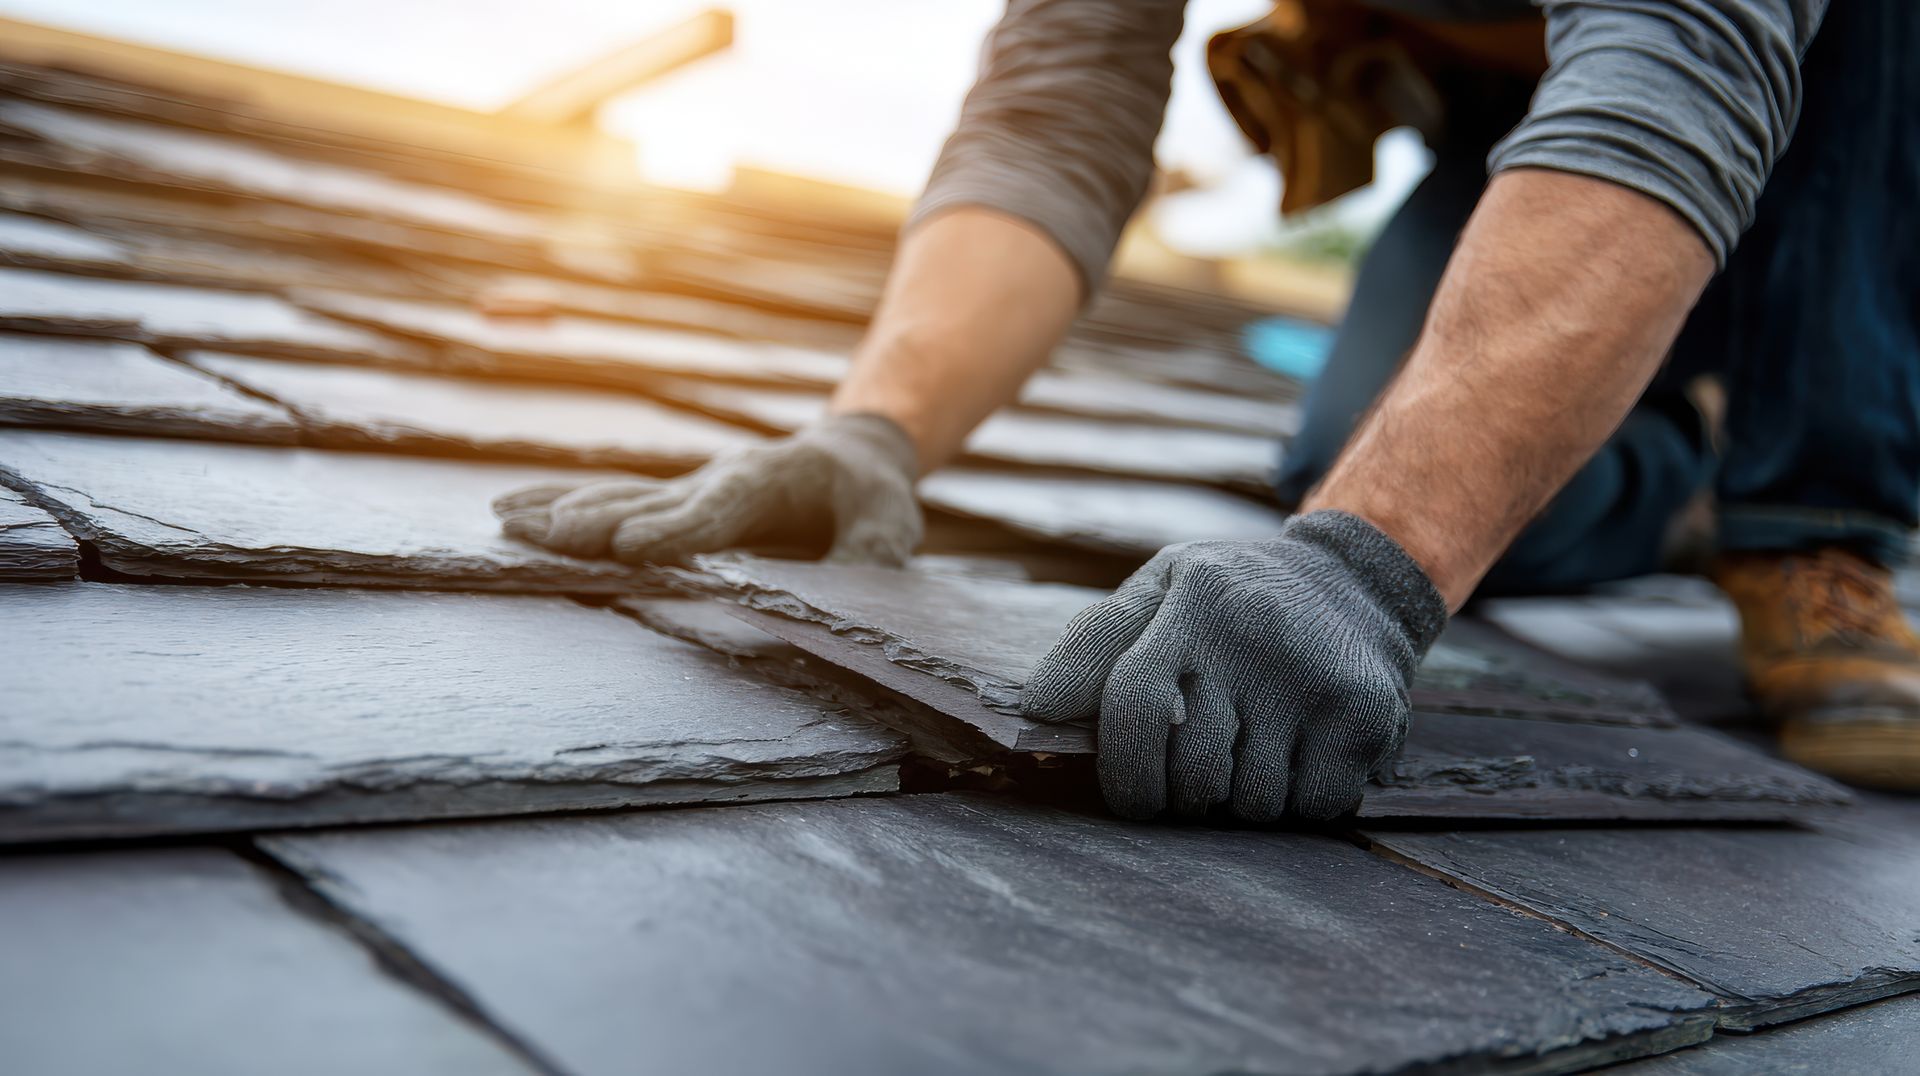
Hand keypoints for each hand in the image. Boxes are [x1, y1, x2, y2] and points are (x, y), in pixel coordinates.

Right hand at [492, 413, 922, 564]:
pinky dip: (557, 502)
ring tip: (505, 519)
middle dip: (598, 518)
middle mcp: (713, 480)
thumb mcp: (890, 522)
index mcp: (765, 481)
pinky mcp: (670, 501)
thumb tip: (851, 590)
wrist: (850, 452)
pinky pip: (609, 499)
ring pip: (616, 495)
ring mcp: (686, 488)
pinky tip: (508, 511)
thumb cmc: (870, 493)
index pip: (714, 510)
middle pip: (647, 499)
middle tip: (550, 537)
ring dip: (561, 509)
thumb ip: (871, 556)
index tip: (630, 545)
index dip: (674, 530)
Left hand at [1022, 511, 1446, 821]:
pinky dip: (1299, 803)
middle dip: (1183, 795)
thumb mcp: (1163, 587)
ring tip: (1251, 753)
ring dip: (1242, 800)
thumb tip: (1040, 708)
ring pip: (1251, 801)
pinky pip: (1312, 806)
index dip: (1122, 770)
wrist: (1356, 579)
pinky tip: (1298, 758)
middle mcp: (1254, 637)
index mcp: (1193, 603)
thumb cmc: (1232, 598)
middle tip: (1197, 777)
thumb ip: (1097, 641)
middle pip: (1192, 772)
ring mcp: (1313, 678)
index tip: (1132, 799)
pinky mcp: (1365, 715)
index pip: (1133, 703)